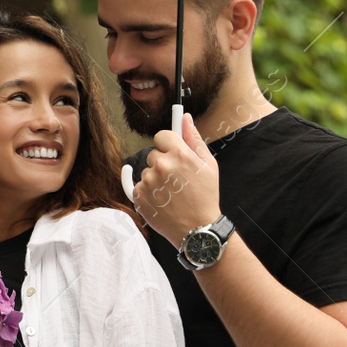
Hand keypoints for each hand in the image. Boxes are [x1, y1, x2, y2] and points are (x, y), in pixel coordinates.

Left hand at [132, 112, 221, 245]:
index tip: (173, 154)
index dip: (168, 145)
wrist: (197, 229)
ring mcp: (147, 181)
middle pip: (153, 154)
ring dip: (155, 179)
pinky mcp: (138, 195)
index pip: (161, 136)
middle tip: (177, 180)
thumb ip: (194, 139)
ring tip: (171, 194)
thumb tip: (184, 118)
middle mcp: (160, 165)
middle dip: (163, 163)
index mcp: (178, 154)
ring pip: (146, 171)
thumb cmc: (205, 196)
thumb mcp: (208, 165)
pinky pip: (139, 186)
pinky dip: (147, 192)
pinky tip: (161, 200)